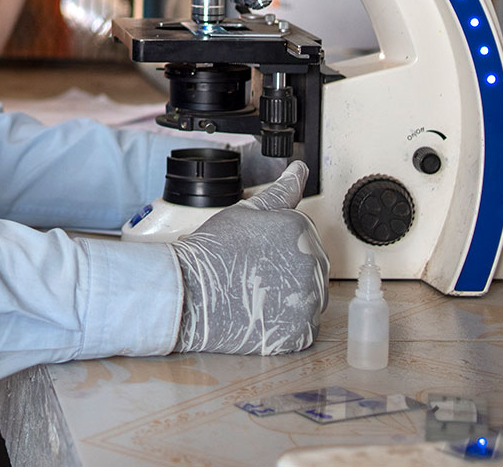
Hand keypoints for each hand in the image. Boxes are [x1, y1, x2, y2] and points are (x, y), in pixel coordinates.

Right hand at [169, 161, 326, 354]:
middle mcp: (313, 263)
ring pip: (309, 297)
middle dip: (285, 269)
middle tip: (252, 274)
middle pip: (309, 266)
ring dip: (288, 296)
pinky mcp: (300, 332)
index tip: (256, 254)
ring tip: (255, 294)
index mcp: (303, 230)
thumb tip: (300, 169)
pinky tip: (261, 313)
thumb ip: (281, 191)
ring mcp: (309, 301)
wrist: (189, 294)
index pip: (304, 238)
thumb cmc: (213, 252)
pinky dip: (286, 323)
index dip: (276, 246)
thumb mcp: (246, 213)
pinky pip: (304, 326)